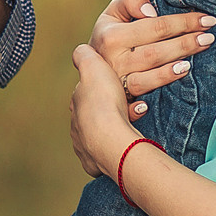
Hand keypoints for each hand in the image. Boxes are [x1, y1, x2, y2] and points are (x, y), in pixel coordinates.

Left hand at [69, 43, 140, 177]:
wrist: (110, 141)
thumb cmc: (104, 102)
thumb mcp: (93, 66)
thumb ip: (85, 56)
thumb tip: (80, 50)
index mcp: (77, 104)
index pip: (89, 93)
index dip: (105, 88)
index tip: (121, 87)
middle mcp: (77, 127)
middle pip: (96, 115)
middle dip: (113, 109)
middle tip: (134, 105)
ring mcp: (85, 147)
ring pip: (103, 134)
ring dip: (119, 126)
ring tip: (138, 118)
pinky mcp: (95, 165)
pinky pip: (107, 154)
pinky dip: (119, 146)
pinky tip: (130, 141)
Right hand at [88, 0, 213, 108]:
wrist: (90, 66)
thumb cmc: (110, 34)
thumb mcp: (114, 11)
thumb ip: (131, 1)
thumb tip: (151, 12)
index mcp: (112, 36)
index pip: (156, 27)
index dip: (183, 22)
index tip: (206, 20)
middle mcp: (113, 61)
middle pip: (155, 53)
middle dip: (185, 44)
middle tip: (209, 38)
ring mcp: (116, 83)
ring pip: (146, 79)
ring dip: (170, 72)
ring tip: (191, 63)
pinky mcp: (118, 101)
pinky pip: (130, 107)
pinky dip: (138, 107)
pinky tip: (150, 103)